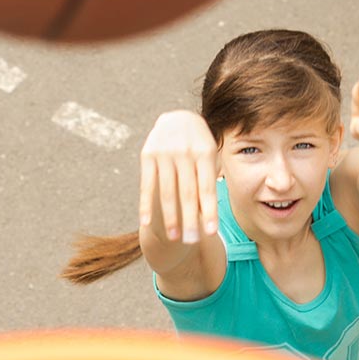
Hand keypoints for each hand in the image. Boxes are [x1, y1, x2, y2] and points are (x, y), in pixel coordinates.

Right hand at [139, 110, 218, 243]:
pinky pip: (147, 184)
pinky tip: (145, 223)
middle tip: (192, 241)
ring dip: (171, 217)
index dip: (209, 211)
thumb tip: (211, 213)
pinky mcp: (148, 155)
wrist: (178, 118)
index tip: (210, 232)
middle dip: (190, 219)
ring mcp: (165, 153)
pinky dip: (146, 204)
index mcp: (205, 152)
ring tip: (174, 238)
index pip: (207, 188)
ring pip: (168, 192)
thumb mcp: (211, 154)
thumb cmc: (201, 144)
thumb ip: (212, 179)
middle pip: (188, 193)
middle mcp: (185, 151)